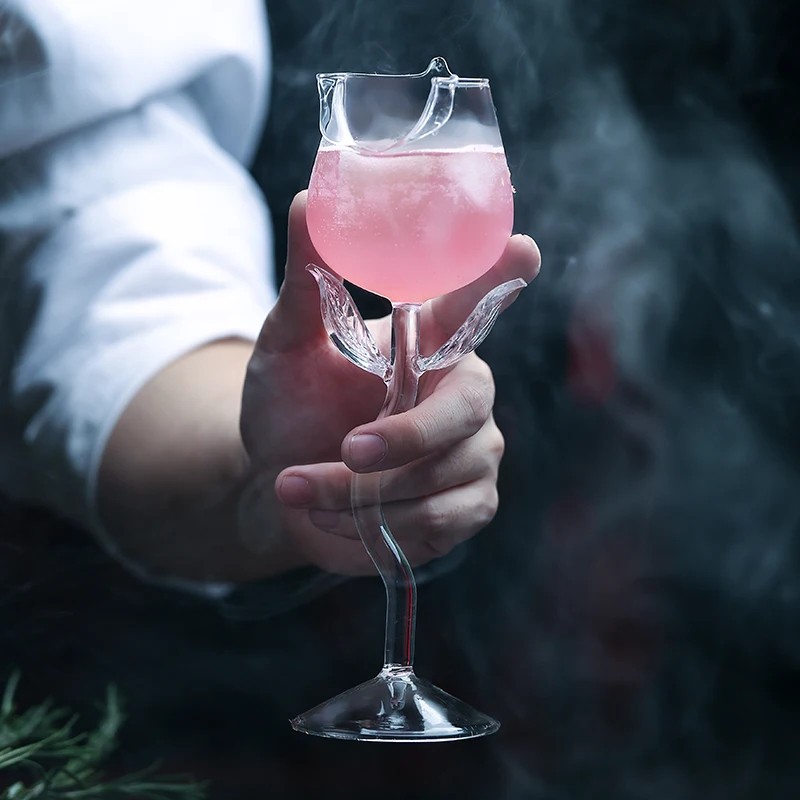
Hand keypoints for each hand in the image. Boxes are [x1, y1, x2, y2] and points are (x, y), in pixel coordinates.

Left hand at [240, 191, 539, 575]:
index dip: (500, 277)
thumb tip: (307, 200)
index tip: (524, 248)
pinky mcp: (468, 504)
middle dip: (404, 438)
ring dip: (362, 491)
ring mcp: (473, 450)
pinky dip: (380, 523)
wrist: (280, 487)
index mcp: (428, 342)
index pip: (474, 303)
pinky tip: (336, 516)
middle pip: (467, 406)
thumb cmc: (289, 406)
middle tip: (346, 450)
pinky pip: (442, 519)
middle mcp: (462, 391)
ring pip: (443, 474)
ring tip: (299, 486)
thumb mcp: (287, 344)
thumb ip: (307, 283)